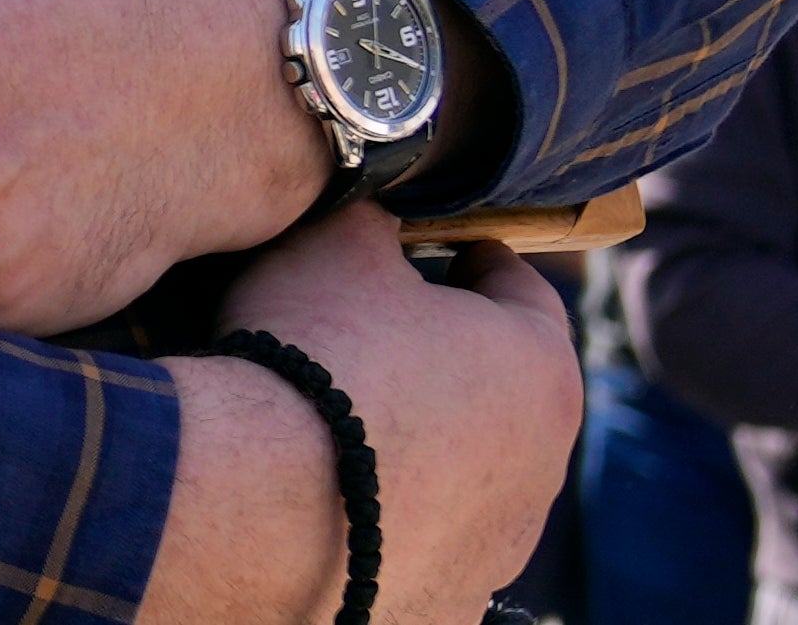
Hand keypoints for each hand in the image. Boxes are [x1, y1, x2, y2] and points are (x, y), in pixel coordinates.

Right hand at [147, 207, 577, 623]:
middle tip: (369, 328)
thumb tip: (376, 211)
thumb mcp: (338, 241)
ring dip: (423, 442)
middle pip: (500, 388)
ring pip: (468, 474)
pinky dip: (390, 512)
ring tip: (339, 419)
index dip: (465, 251)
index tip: (421, 244)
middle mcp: (542, 473)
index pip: (520, 286)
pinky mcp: (447, 604)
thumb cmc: (315, 357)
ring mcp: (498, 552)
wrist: (255, 505)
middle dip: (444, 354)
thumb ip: (376, 216)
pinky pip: (423, 540)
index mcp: (542, 372)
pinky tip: (330, 490)